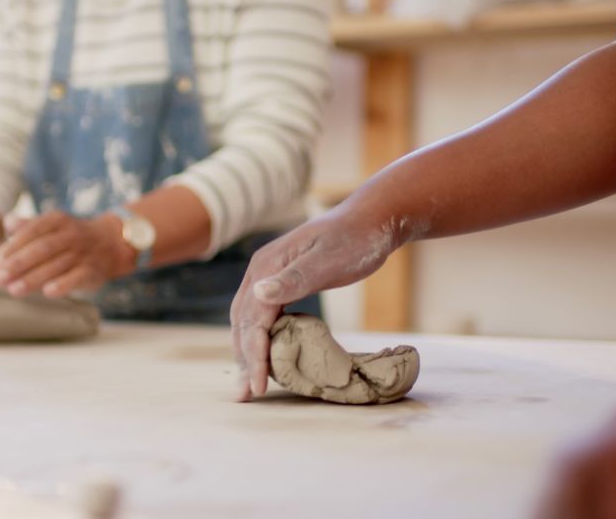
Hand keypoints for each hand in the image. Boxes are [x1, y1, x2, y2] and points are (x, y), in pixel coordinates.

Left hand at [0, 210, 131, 298]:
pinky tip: (48, 293)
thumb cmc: (71, 237)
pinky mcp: (93, 270)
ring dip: (34, 278)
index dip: (11, 248)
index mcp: (56, 220)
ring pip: (56, 265)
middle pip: (41, 248)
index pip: (31, 232)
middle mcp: (70, 234)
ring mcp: (83, 253)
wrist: (111, 243)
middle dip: (18, 264)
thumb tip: (7, 221)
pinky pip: (78, 277)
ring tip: (13, 290)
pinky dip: (63, 284)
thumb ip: (28, 225)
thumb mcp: (52, 225)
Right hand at [230, 205, 408, 400]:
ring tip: (251, 382)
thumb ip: (294, 278)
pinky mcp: (284, 282)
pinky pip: (265, 315)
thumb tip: (259, 295)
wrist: (372, 220)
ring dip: (249, 351)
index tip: (258, 386)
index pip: (252, 319)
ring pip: (250, 320)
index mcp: (267, 267)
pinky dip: (263, 339)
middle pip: (243, 322)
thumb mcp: (327, 260)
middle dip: (244, 359)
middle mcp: (262, 272)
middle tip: (245, 394)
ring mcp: (270, 277)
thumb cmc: (355, 239)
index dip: (254, 354)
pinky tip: (269, 355)